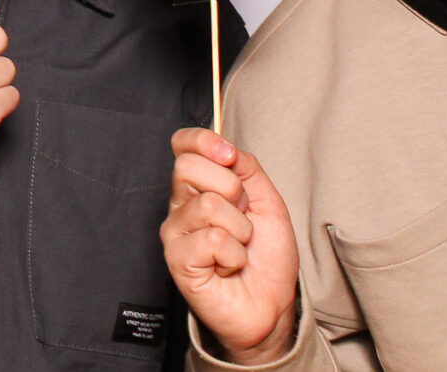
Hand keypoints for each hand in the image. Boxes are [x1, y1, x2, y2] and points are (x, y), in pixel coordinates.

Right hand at [163, 129, 298, 362]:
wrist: (271, 306)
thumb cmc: (266, 259)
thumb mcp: (268, 204)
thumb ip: (248, 170)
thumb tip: (227, 149)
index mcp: (199, 186)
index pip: (183, 145)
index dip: (203, 141)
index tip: (229, 156)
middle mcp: (181, 204)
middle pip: (188, 166)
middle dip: (232, 190)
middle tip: (243, 218)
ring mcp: (176, 231)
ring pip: (208, 205)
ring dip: (240, 230)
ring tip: (239, 249)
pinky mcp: (178, 258)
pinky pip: (213, 240)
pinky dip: (234, 255)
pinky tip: (229, 266)